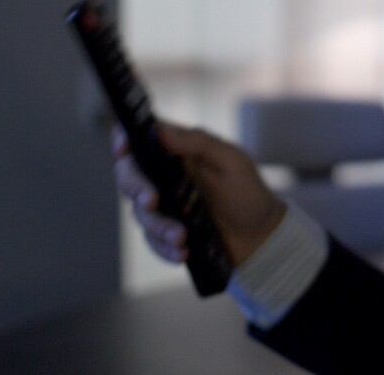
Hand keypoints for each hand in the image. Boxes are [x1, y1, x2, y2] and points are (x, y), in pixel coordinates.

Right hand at [114, 123, 286, 266]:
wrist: (260, 236)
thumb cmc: (248, 192)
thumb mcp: (231, 161)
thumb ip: (198, 143)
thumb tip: (160, 131)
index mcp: (176, 152)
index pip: (139, 139)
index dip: (123, 139)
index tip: (123, 149)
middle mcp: (162, 176)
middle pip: (129, 176)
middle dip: (137, 188)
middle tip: (153, 201)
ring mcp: (163, 206)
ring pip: (140, 213)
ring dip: (158, 226)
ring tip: (182, 236)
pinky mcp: (165, 233)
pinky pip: (153, 241)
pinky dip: (164, 248)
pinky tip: (182, 252)